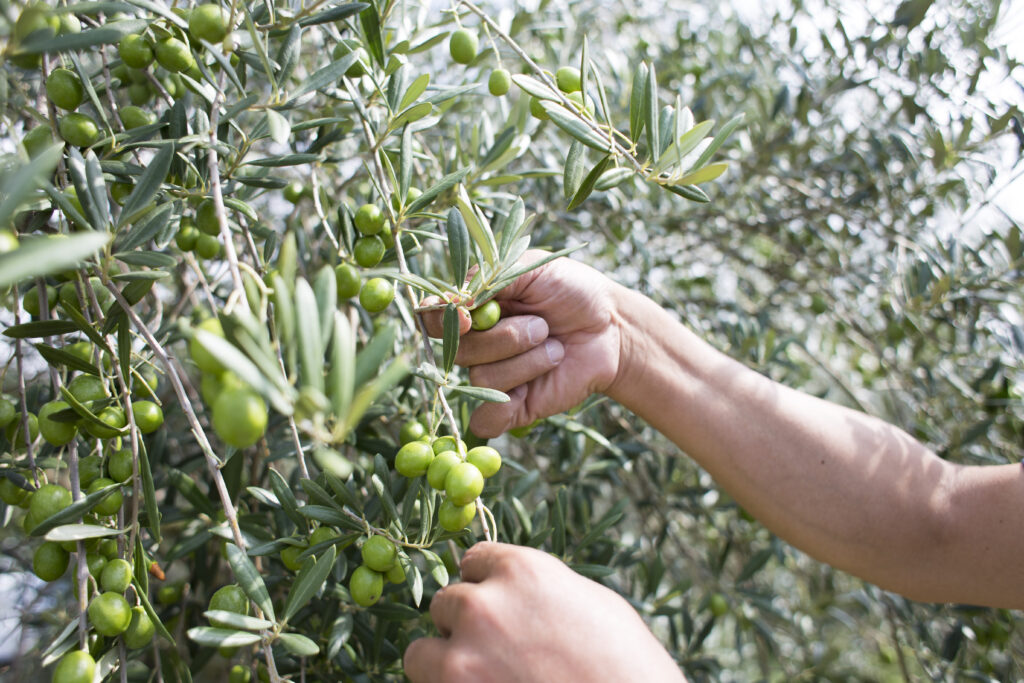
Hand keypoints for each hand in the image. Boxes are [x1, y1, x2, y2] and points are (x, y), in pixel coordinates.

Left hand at [403, 542, 684, 682]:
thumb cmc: (630, 666)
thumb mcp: (595, 605)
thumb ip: (544, 589)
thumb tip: (519, 594)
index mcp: (522, 571)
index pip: (474, 561)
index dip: (485, 585)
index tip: (494, 605)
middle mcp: (483, 606)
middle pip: (446, 603)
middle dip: (464, 625)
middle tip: (495, 651)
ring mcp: (463, 658)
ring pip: (421, 651)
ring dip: (444, 663)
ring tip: (483, 678)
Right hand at [424, 254, 625, 436]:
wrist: (611, 327)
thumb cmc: (571, 291)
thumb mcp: (532, 267)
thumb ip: (491, 278)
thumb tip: (455, 302)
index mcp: (473, 308)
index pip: (433, 318)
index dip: (442, 319)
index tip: (470, 317)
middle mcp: (476, 344)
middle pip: (458, 351)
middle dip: (505, 338)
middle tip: (542, 326)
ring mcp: (492, 378)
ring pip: (481, 379)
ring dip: (526, 361)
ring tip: (554, 348)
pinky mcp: (510, 408)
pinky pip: (486, 419)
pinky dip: (505, 406)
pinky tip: (534, 389)